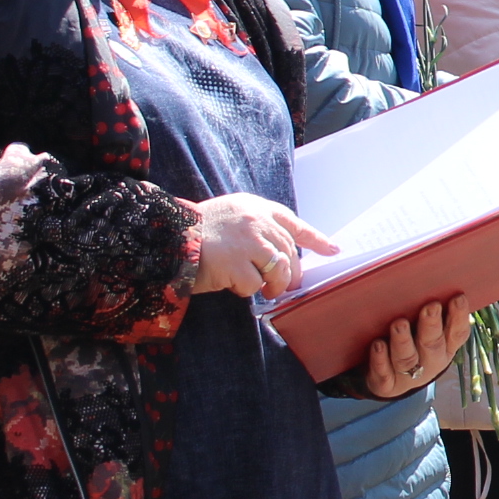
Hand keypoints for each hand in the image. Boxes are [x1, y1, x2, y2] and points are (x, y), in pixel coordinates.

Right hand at [193, 194, 337, 299]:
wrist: (166, 237)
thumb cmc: (197, 231)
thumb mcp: (231, 215)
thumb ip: (257, 227)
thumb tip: (282, 255)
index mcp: (256, 207)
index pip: (294, 224)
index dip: (315, 239)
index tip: (332, 249)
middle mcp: (256, 221)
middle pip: (289, 252)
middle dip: (291, 273)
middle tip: (287, 286)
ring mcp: (247, 242)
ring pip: (278, 270)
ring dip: (274, 285)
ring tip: (265, 290)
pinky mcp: (236, 264)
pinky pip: (254, 284)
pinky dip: (247, 290)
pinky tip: (233, 285)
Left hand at [361, 298, 477, 396]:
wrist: (390, 381)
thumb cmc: (412, 344)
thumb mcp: (426, 332)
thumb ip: (432, 313)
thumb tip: (433, 279)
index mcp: (445, 347)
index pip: (457, 332)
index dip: (459, 317)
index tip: (457, 298)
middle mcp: (431, 362)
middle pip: (432, 344)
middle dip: (431, 325)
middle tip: (430, 306)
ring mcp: (409, 375)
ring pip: (408, 359)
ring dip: (403, 341)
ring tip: (399, 323)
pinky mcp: (387, 384)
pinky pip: (384, 373)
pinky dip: (380, 359)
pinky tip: (378, 344)